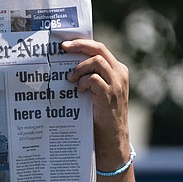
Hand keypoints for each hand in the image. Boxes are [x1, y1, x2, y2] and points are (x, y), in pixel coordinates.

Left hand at [61, 39, 129, 167]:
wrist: (111, 137)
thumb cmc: (100, 115)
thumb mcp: (96, 92)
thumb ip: (90, 77)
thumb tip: (68, 66)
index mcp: (117, 70)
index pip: (100, 49)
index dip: (83, 44)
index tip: (66, 44)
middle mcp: (119, 73)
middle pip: (99, 49)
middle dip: (79, 45)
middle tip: (63, 48)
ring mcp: (116, 83)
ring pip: (96, 61)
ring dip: (79, 68)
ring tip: (70, 79)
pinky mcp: (110, 93)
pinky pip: (93, 78)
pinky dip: (83, 82)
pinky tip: (79, 91)